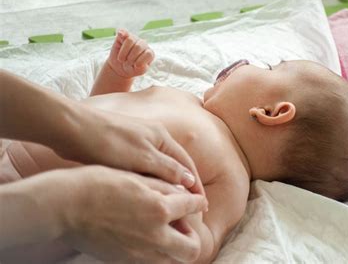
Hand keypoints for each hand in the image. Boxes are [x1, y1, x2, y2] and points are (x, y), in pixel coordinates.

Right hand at [42, 166, 206, 262]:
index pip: (193, 207)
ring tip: (165, 232)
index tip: (197, 201)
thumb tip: (183, 190)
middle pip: (192, 249)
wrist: (64, 207)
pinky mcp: (125, 262)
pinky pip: (152, 263)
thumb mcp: (136, 177)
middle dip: (193, 236)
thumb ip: (164, 186)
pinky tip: (147, 239)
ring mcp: (140, 254)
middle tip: (183, 224)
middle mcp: (155, 236)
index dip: (198, 202)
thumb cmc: (98, 185)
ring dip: (176, 248)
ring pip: (173, 261)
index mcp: (160, 209)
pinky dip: (157, 254)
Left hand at [56, 105, 205, 194]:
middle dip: (185, 184)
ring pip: (160, 167)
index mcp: (162, 136)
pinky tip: (150, 191)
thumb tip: (189, 180)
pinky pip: (146, 168)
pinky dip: (153, 181)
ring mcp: (138, 142)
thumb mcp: (142, 158)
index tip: (202, 202)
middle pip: (176, 164)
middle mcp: (154, 137)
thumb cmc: (108, 143)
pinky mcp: (124, 148)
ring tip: (174, 202)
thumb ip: (168, 169)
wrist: (73, 130)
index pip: (187, 163)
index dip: (196, 184)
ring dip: (169, 183)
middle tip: (192, 206)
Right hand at [107, 29, 154, 77]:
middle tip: (128, 62)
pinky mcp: (123, 36)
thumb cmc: (132, 69)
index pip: (148, 54)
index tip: (135, 66)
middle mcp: (143, 44)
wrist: (119, 67)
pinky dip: (122, 33)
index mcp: (149, 52)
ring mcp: (133, 39)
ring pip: (130, 40)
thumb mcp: (139, 71)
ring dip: (124, 53)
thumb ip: (142, 66)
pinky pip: (123, 31)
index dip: (140, 61)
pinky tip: (120, 35)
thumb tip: (137, 59)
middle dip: (131, 58)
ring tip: (122, 58)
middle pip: (138, 47)